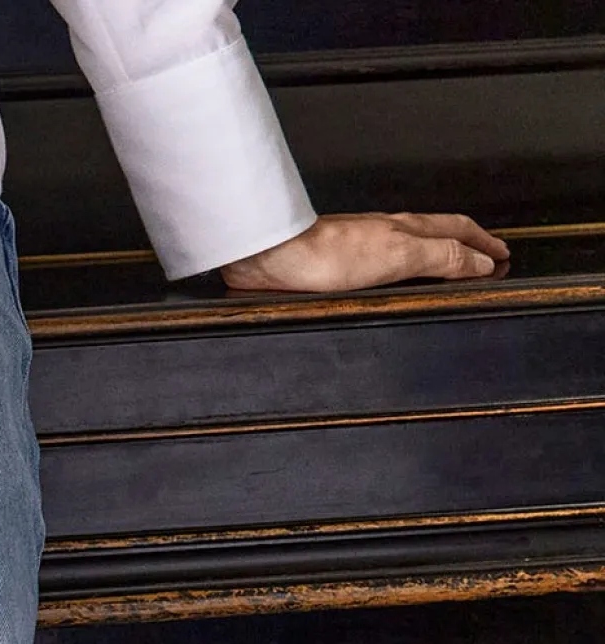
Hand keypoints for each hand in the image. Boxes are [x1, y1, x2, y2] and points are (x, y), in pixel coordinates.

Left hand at [222, 212, 508, 293]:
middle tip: (485, 257)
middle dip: (465, 246)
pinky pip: (383, 265)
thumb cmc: (326, 254)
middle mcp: (387, 233)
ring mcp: (362, 247)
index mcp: (407, 229)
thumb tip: (481, 263)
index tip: (502, 254)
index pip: (458, 231)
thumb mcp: (398, 256)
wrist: (272, 257)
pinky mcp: (337, 266)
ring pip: (411, 247)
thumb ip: (441, 258)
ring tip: (447, 268)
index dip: (483, 243)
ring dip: (434, 256)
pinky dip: (402, 271)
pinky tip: (392, 282)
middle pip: (437, 234)